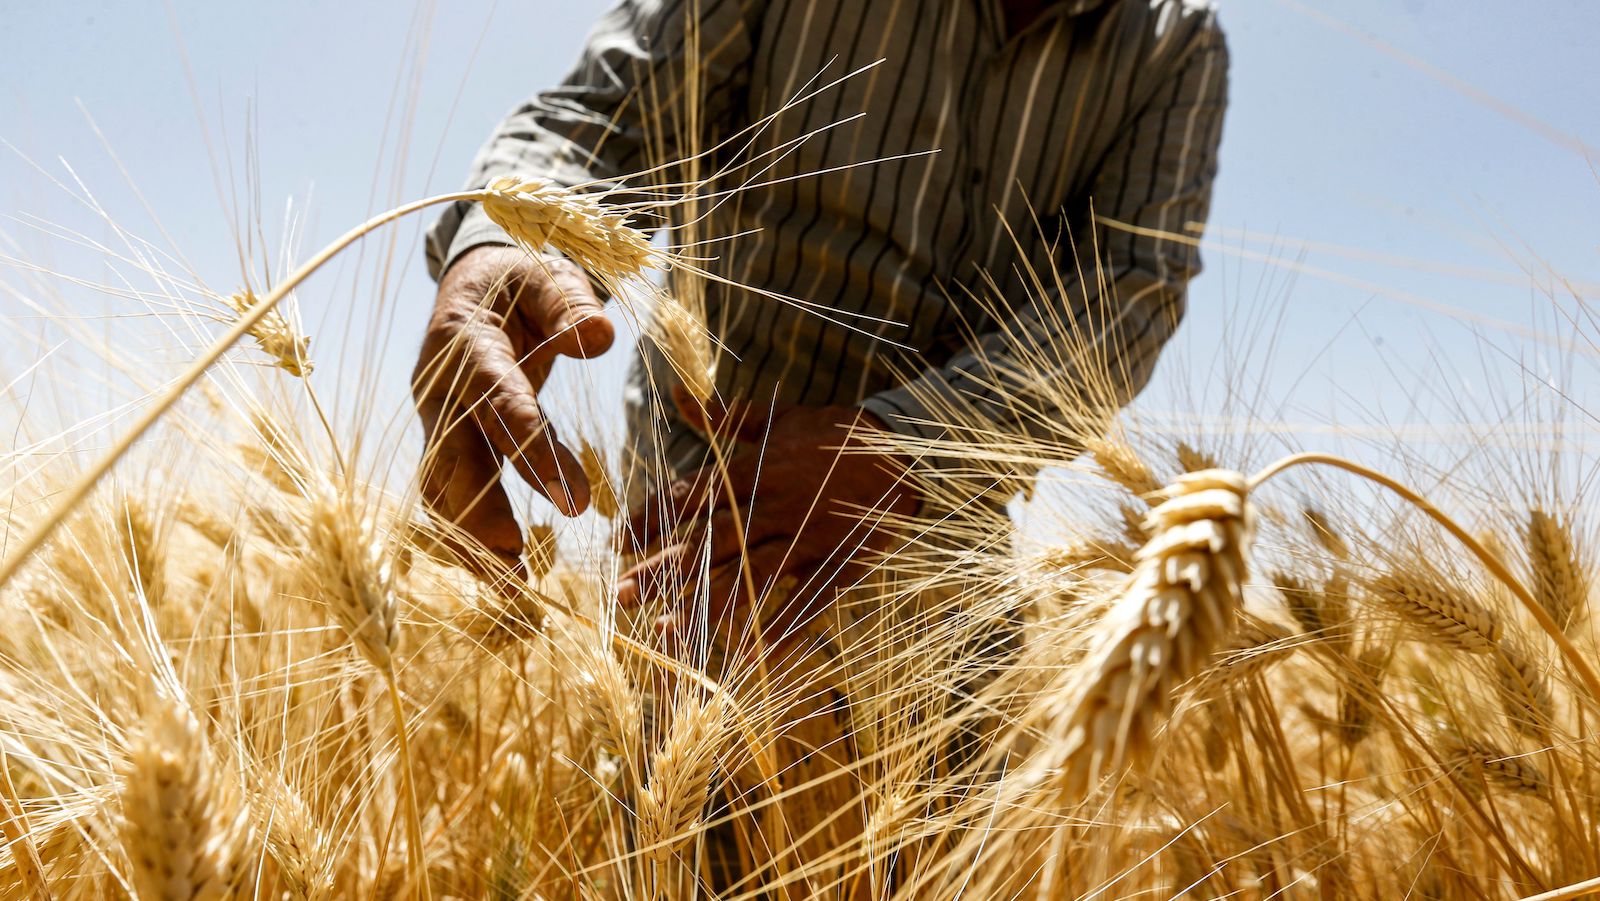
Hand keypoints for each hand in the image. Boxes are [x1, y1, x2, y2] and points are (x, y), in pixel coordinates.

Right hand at [412, 245, 613, 572]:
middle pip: (452, 457)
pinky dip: (472, 539)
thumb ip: (572, 305)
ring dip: (472, 541)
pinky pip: (451, 497)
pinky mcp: (446, 443)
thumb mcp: (548, 275)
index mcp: (464, 340)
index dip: (527, 443)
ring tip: (514, 591)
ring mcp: (437, 419)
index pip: (494, 395)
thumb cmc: (521, 280)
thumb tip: (601, 336)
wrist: (473, 283)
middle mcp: (439, 387)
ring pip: (443, 489)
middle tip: (520, 561)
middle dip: (481, 513)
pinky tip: (505, 577)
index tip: (567, 494)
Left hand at [616, 392, 919, 647]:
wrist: (908, 448)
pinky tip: (748, 655)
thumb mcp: (782, 417)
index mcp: (757, 468)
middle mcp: (775, 503)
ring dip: (706, 605)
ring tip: (668, 633)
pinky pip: (808, 599)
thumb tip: (681, 395)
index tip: (619, 543)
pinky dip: (781, 628)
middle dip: (663, 570)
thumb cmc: (837, 434)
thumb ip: (729, 417)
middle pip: (709, 541)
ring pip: (750, 575)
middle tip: (622, 596)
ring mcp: (808, 536)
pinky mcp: (841, 561)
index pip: (692, 495)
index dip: (653, 519)